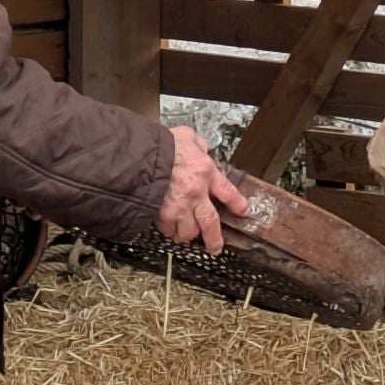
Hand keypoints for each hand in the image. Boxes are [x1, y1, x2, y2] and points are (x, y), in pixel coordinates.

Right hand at [157, 127, 248, 253]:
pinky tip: (168, 228)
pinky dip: (168, 230)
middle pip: (211, 223)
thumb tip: (199, 146)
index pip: (228, 192)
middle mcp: (196, 193)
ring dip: (188, 235)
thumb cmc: (162, 145)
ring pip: (188, 231)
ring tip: (187, 236)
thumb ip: (197, 143)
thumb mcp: (187, 136)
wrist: (141, 156)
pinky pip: (168, 229)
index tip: (243, 211)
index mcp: (206, 172)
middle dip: (215, 238)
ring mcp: (179, 207)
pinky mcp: (162, 215)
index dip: (237, 204)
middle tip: (216, 248)